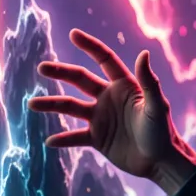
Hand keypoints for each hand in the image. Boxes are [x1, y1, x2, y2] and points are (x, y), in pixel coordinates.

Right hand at [27, 29, 195, 185]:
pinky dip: (63, 139)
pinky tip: (49, 141)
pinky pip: (75, 137)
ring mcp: (101, 118)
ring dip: (52, 105)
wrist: (160, 162)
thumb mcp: (157, 106)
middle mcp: (108, 98)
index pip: (104, 60)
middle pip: (80, 80)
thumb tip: (143, 53)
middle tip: (42, 68)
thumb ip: (149, 82)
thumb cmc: (162, 132)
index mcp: (123, 86)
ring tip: (32, 103)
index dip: (90, 46)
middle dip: (61, 72)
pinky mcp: (97, 138)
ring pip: (70, 107)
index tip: (73, 33)